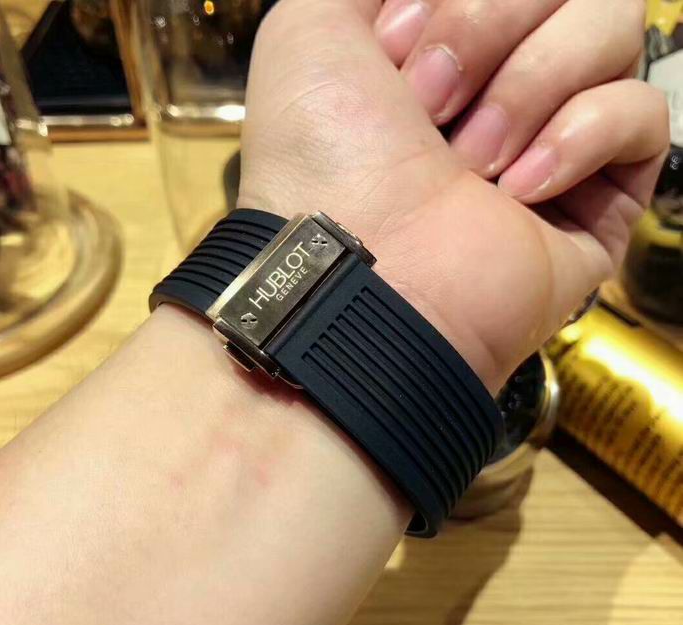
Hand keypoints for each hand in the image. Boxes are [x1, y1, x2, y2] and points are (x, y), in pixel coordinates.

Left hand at [239, 0, 667, 392]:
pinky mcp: (600, 199)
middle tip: (432, 104)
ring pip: (613, 31)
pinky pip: (643, 114)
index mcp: (446, 46)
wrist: (360, 268)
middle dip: (488, 25)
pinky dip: (581, 138)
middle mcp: (502, 87)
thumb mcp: (309, 30)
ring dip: (530, 85)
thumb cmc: (324, 155)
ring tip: (473, 161)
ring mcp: (554, 142)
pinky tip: (522, 192)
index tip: (396, 48)